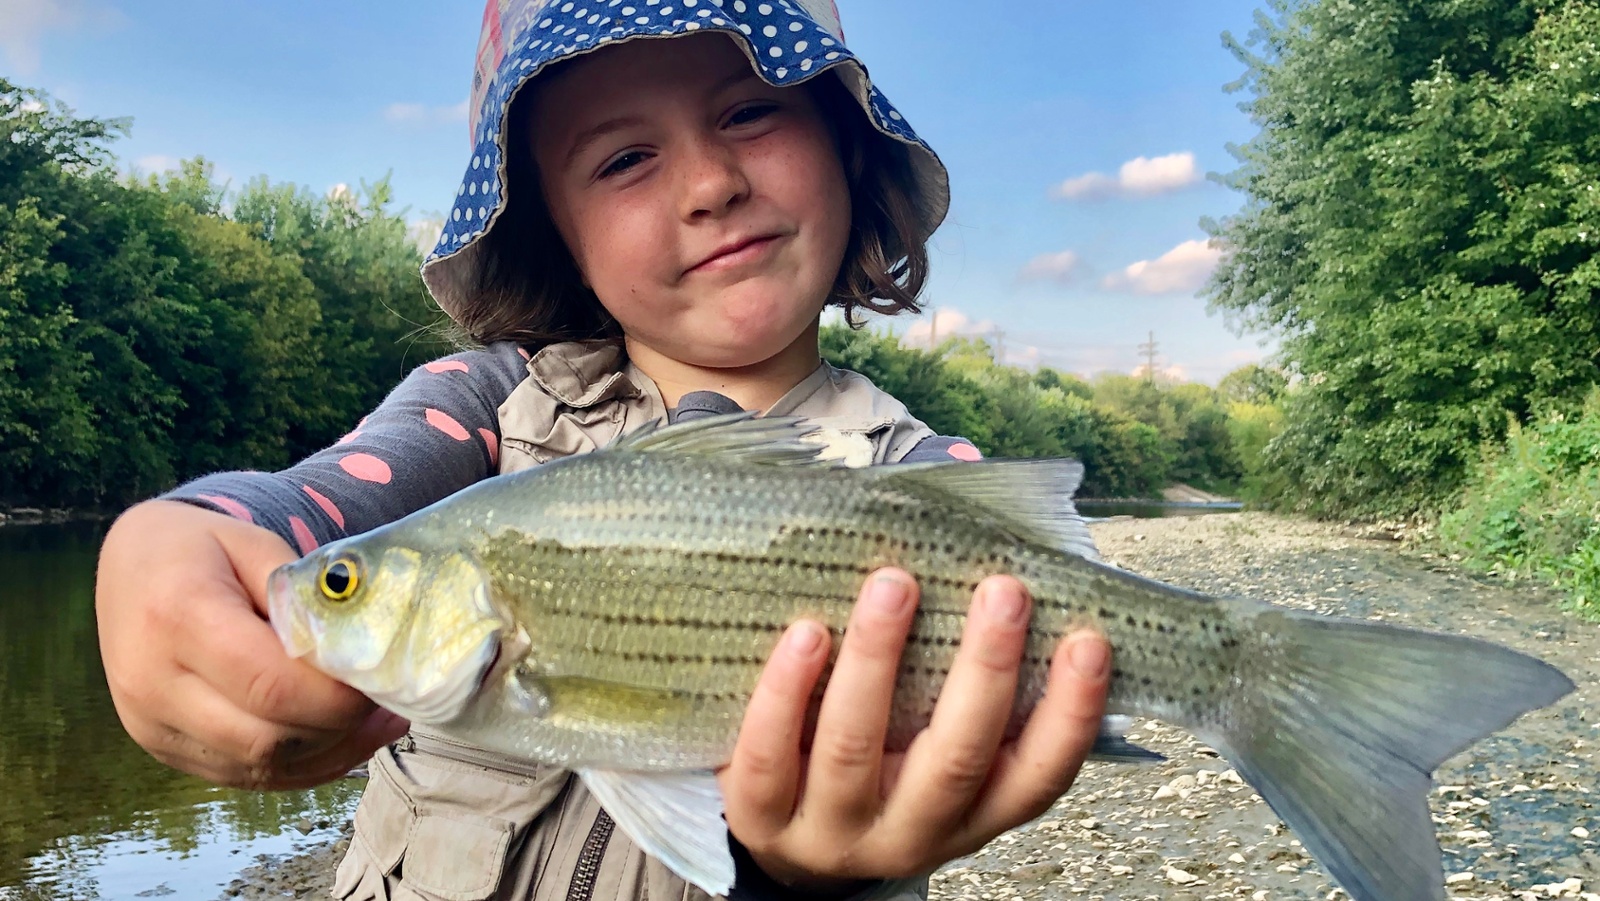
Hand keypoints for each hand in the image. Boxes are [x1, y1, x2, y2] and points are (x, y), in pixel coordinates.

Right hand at [95, 500, 408, 789]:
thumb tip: (360, 648)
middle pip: (267, 736)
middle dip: (339, 725)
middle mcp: (151, 682)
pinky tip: (346, 739)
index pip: (271, 684)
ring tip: (377, 719)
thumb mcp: (256, 544)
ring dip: (329, 750)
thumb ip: (303, 597)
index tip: (382, 677)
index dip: (337, 695)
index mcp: (177, 617)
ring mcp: (150, 725)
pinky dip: (303, 765)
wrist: (134, 565)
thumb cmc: (203, 548)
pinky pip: (246, 776)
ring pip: (259, 766)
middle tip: (387, 696)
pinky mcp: (163, 748)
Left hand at [719, 568, 1110, 887]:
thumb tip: (1005, 552)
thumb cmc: (881, 759)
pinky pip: (769, 754)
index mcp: (971, 815)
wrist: (789, 837)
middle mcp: (910, 832)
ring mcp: (832, 830)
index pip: (1036, 777)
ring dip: (876, 660)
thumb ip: (968, 679)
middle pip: (954, 759)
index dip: (1070, 716)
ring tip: (893, 584)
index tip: (1090, 640)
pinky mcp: (761, 818)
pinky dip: (787, 691)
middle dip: (985, 671)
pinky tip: (806, 631)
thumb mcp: (935, 740)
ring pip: (855, 748)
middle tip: (1003, 589)